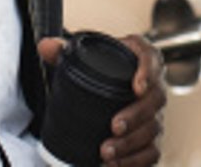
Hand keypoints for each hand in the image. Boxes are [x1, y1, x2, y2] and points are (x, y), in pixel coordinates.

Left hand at [38, 34, 165, 165]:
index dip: (148, 72)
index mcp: (140, 58)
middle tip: (114, 126)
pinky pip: (152, 152)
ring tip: (106, 152)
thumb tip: (45, 46)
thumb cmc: (102, 67)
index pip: (151, 59)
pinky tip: (114, 165)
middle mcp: (153, 85)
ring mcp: (154, 113)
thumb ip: (64, 50)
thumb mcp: (85, 56)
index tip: (137, 86)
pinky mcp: (151, 138)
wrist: (111, 85)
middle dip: (136, 115)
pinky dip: (135, 161)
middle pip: (155, 99)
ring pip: (153, 129)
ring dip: (131, 143)